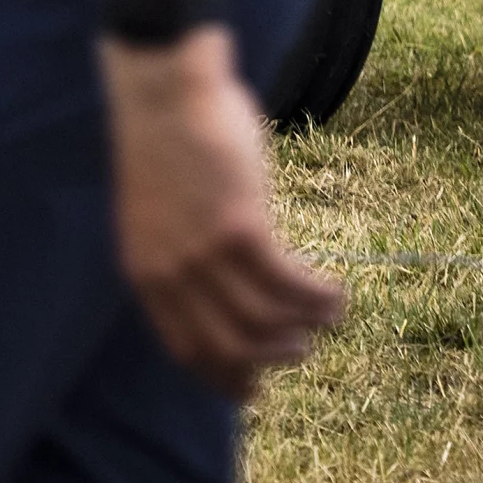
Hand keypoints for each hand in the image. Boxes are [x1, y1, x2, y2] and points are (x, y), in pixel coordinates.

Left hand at [104, 32, 344, 397]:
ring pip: (266, 321)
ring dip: (306, 326)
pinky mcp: (240, 227)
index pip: (184, 348)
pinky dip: (319, 298)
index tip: (251, 391)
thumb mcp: (160, 213)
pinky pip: (290, 285)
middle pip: (228, 346)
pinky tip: (337, 293)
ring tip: (328, 315)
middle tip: (299, 351)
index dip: (221, 376)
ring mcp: (202, 252)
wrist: (165, 90)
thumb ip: (184, 255)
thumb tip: (226, 292)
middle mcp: (169, 270)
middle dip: (269, 359)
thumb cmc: (167, 144)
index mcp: (145, 271)